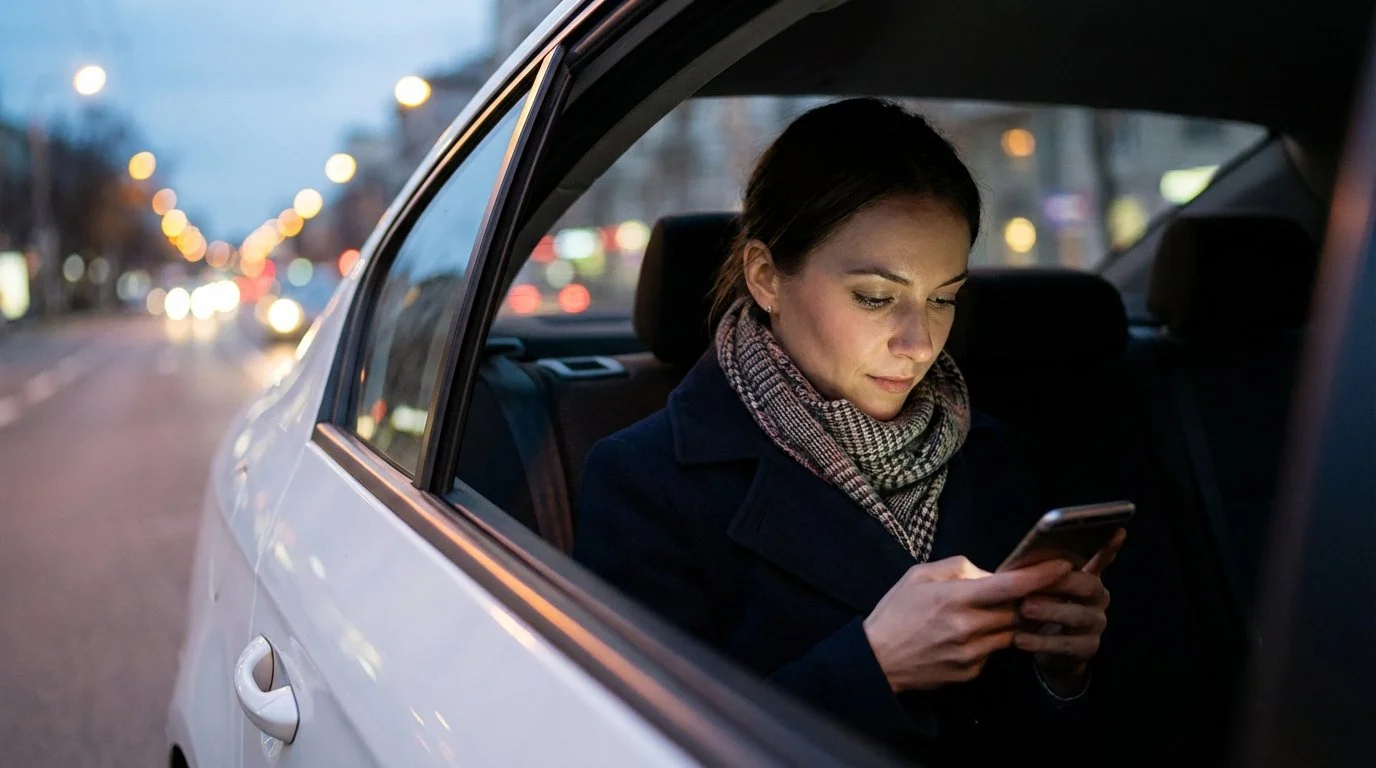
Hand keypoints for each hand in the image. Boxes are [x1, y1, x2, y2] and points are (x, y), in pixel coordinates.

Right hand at [864, 556, 1071, 691]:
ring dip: (1013, 620)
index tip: (1063, 566)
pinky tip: (975, 633)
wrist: (877, 660)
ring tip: (1002, 609)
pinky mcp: (971, 672)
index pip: (1010, 586)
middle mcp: (968, 627)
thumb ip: (958, 568)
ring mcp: (971, 653)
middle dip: (1033, 598)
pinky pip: (994, 651)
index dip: (1040, 575)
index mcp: (954, 598)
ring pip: (1011, 632)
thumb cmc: (895, 612)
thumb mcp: (918, 576)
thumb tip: (990, 574)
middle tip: (1043, 586)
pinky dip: (992, 639)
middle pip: (1018, 610)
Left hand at [1015, 529, 1125, 695]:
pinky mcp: (1087, 649)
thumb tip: (1029, 551)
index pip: (1102, 558)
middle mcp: (1099, 599)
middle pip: (1088, 585)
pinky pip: (1066, 645)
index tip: (1116, 530)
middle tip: (1033, 582)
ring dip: (1050, 611)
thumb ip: (1042, 570)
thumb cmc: (1045, 609)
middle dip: (1061, 582)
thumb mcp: (1043, 588)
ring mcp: (1096, 625)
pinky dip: (1041, 642)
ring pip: (1078, 616)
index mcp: (1088, 578)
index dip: (1109, 547)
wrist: (1052, 653)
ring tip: (1025, 608)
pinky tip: (1020, 639)